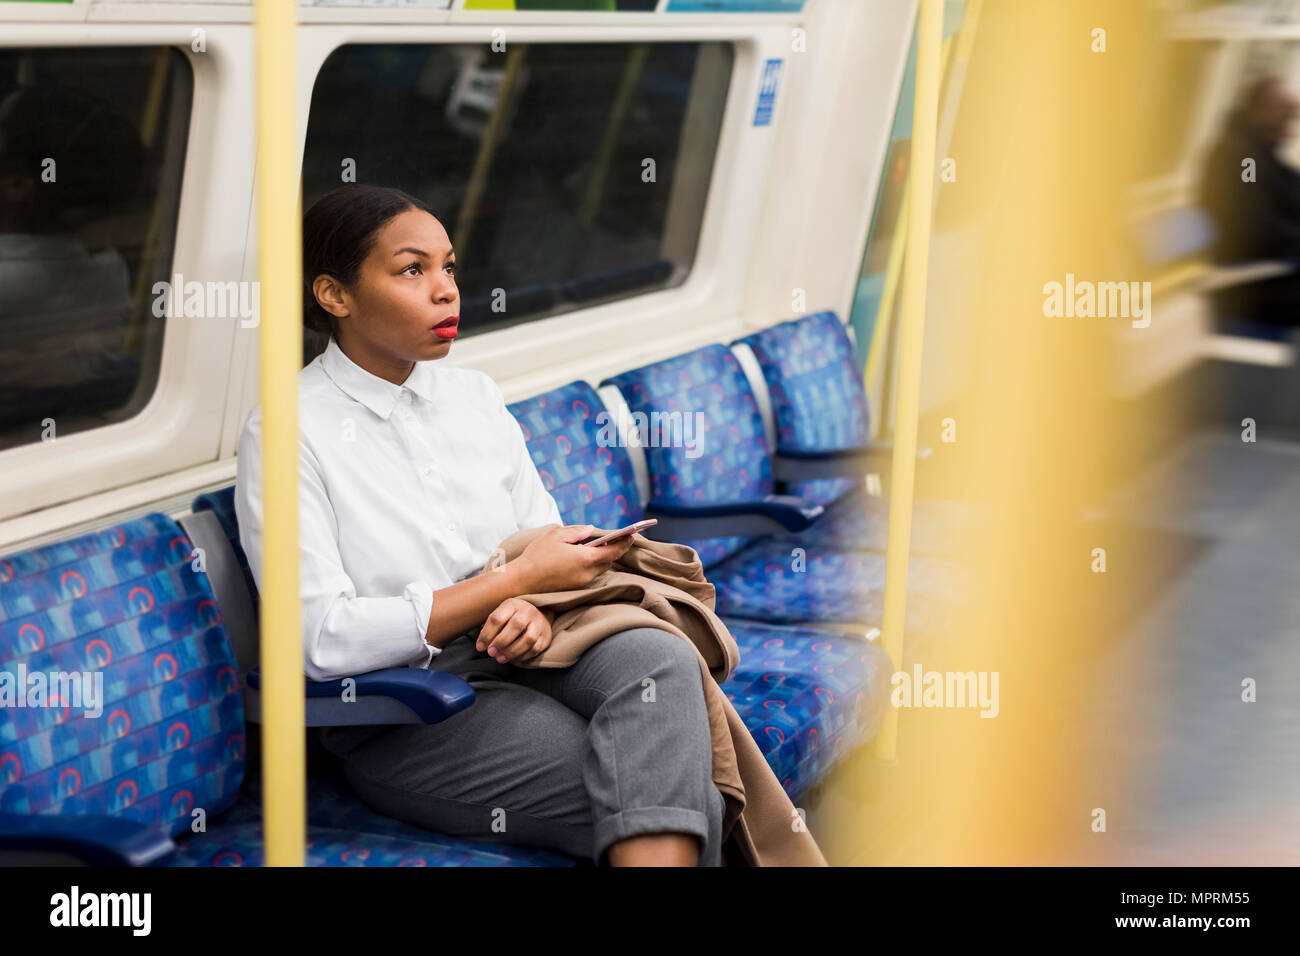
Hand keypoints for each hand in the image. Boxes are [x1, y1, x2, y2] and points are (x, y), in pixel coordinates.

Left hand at [476, 597, 551, 664]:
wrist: (537, 616)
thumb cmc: (512, 618)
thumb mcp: (500, 615)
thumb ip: (490, 628)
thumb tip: (481, 645)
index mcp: (512, 605)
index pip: (498, 618)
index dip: (487, 634)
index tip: (480, 647)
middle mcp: (528, 612)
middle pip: (516, 625)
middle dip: (501, 642)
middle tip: (491, 653)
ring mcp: (539, 624)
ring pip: (528, 639)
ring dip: (512, 651)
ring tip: (500, 658)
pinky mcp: (545, 637)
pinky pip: (535, 649)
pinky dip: (522, 657)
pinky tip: (512, 660)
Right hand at [511, 524, 633, 591]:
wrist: (521, 581)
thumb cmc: (537, 556)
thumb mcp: (555, 535)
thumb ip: (577, 531)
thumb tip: (591, 530)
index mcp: (585, 558)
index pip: (614, 551)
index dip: (625, 542)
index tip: (633, 534)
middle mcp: (587, 573)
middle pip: (609, 561)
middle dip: (615, 549)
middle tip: (620, 538)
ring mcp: (582, 583)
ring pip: (600, 569)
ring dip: (603, 558)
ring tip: (603, 546)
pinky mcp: (575, 588)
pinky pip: (591, 575)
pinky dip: (593, 565)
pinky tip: (587, 557)